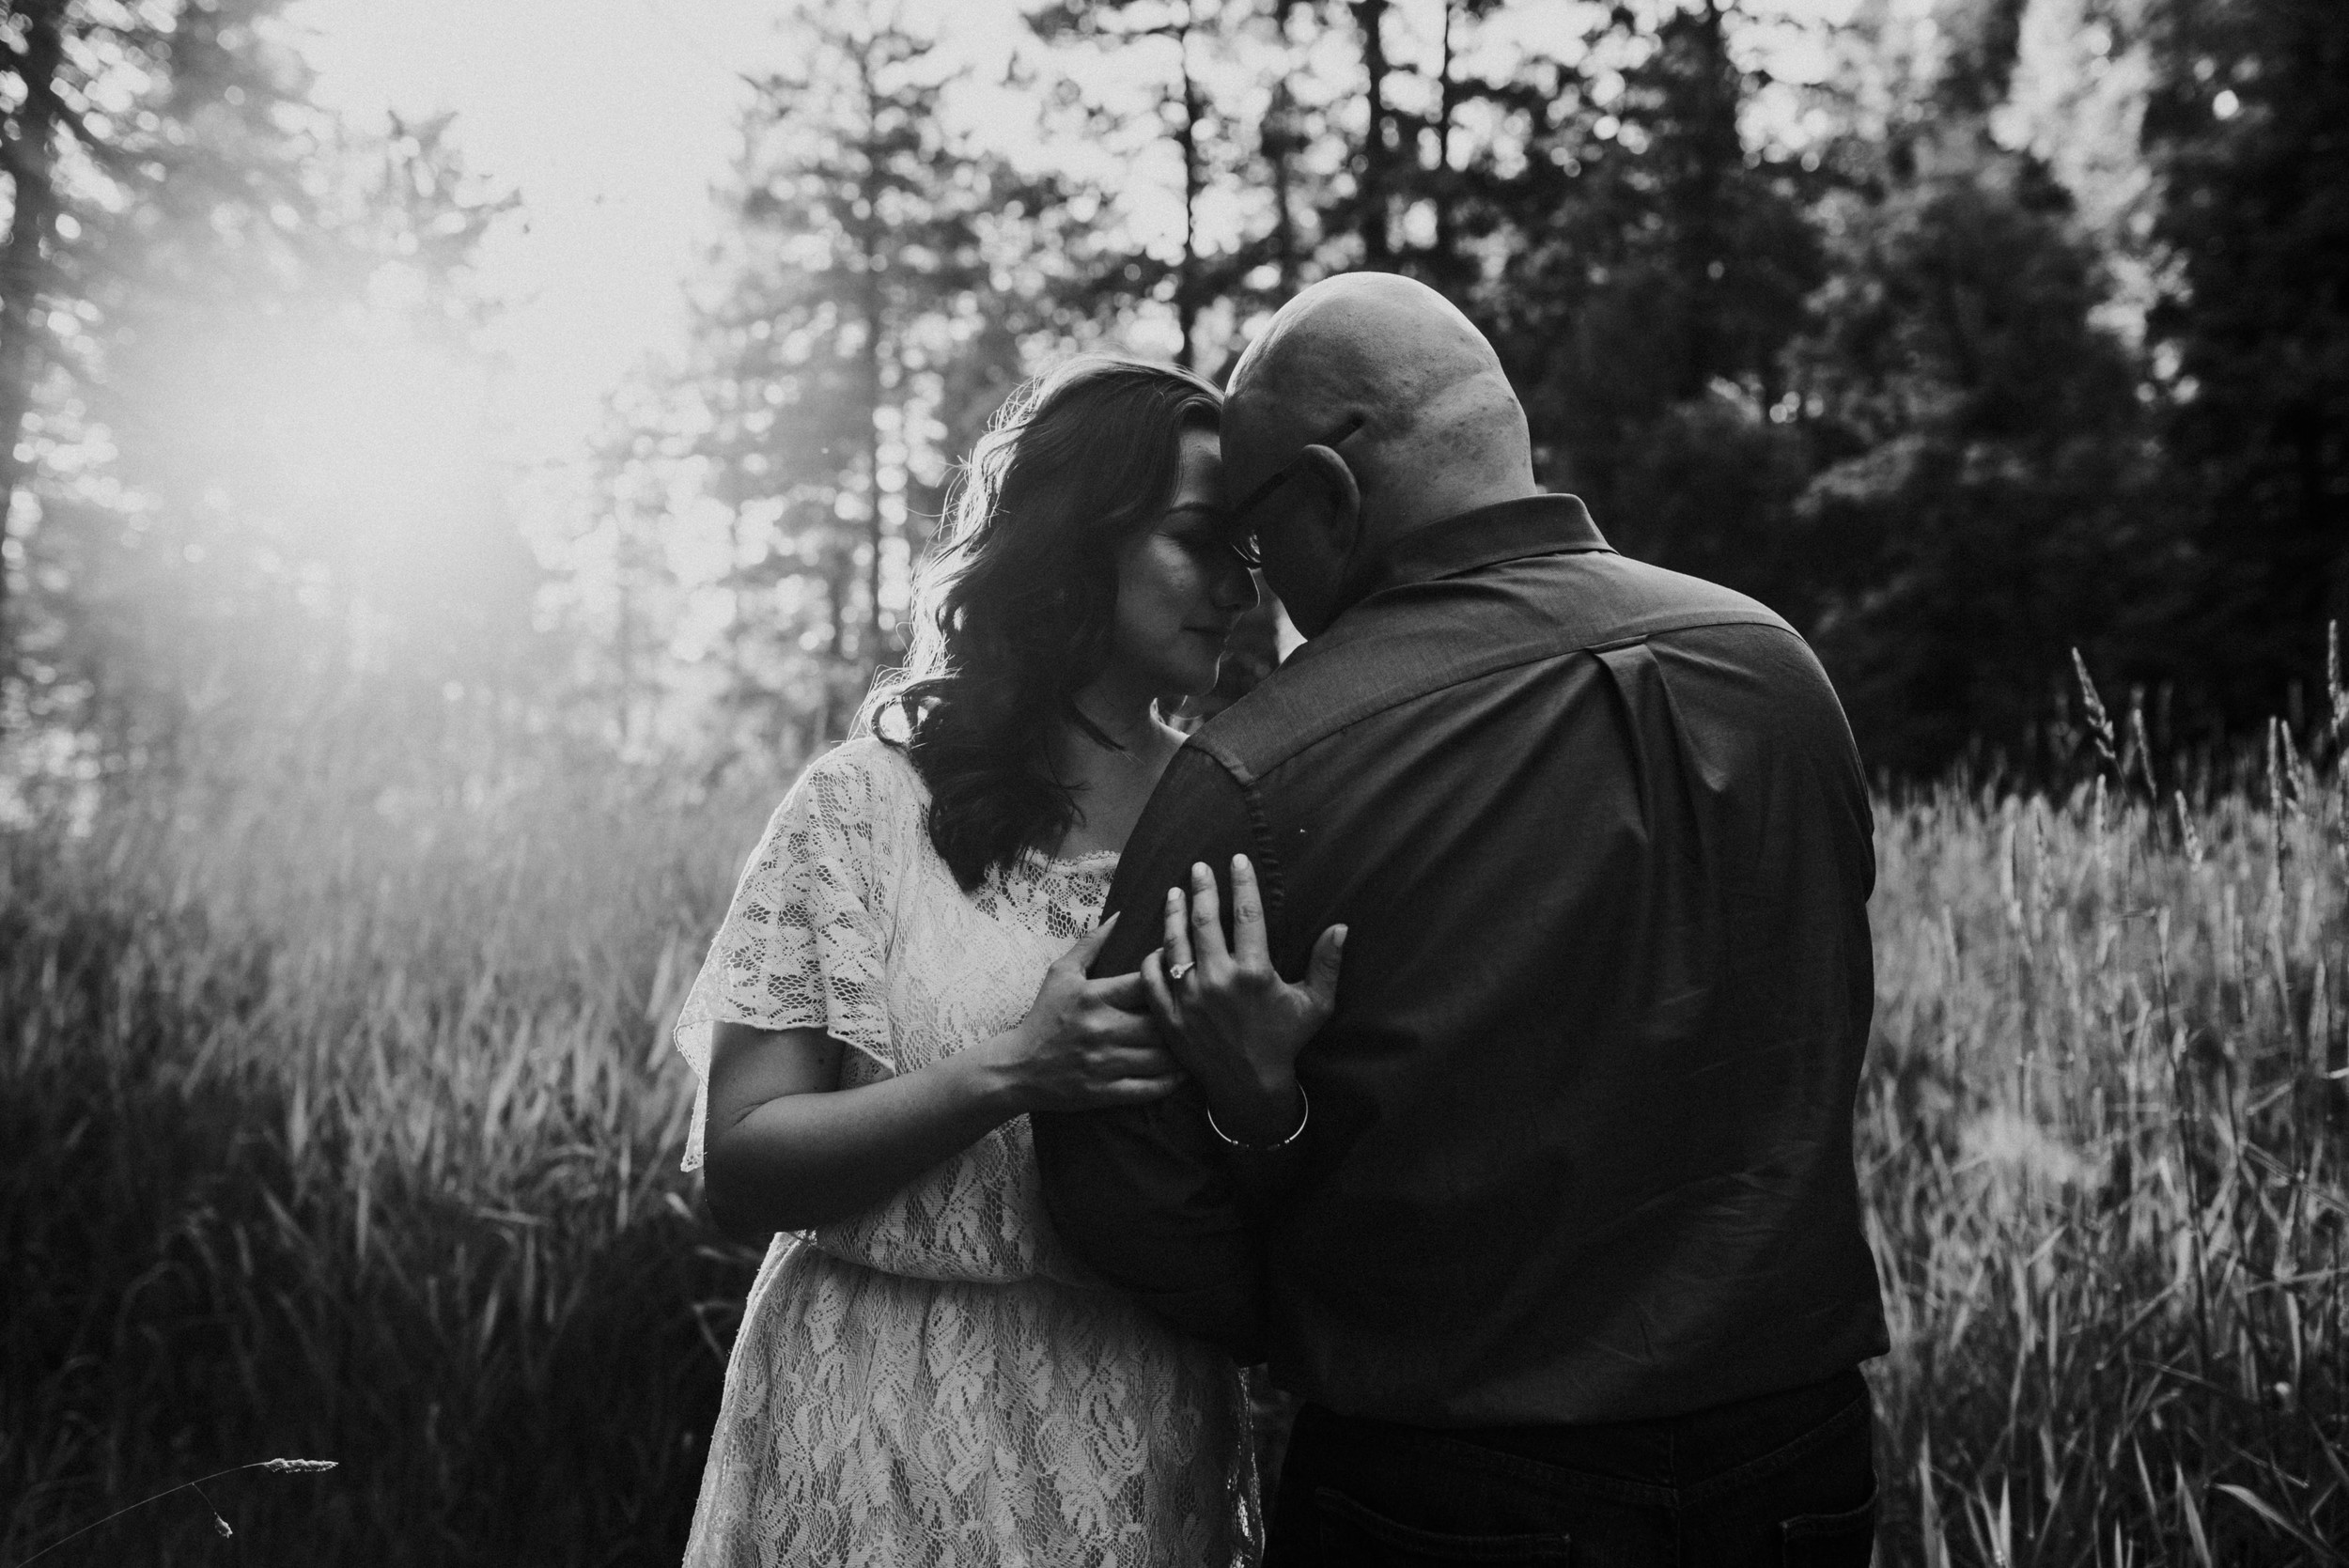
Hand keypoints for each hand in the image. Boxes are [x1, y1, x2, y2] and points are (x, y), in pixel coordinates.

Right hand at [989, 914, 1185, 1112]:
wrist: (1018, 1068)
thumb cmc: (1045, 1016)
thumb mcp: (1061, 974)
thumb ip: (1092, 943)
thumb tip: (1120, 915)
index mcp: (1094, 996)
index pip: (1144, 982)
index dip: (1170, 975)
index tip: (1184, 973)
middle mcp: (1102, 1029)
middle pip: (1160, 1022)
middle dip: (1183, 1017)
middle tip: (1201, 1012)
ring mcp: (1105, 1063)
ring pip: (1161, 1057)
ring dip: (1183, 1049)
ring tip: (1198, 1040)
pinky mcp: (1106, 1092)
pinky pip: (1150, 1088)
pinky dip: (1173, 1081)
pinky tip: (1184, 1071)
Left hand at [1140, 855, 1343, 1142]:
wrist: (1249, 1087)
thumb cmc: (1284, 1041)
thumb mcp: (1315, 1005)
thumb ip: (1327, 964)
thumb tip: (1342, 927)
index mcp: (1254, 973)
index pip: (1247, 914)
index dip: (1242, 882)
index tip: (1237, 859)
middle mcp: (1217, 980)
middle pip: (1204, 921)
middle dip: (1202, 888)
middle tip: (1198, 868)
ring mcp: (1188, 998)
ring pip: (1174, 943)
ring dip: (1173, 913)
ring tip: (1174, 892)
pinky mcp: (1168, 1016)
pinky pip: (1151, 977)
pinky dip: (1153, 956)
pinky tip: (1158, 942)